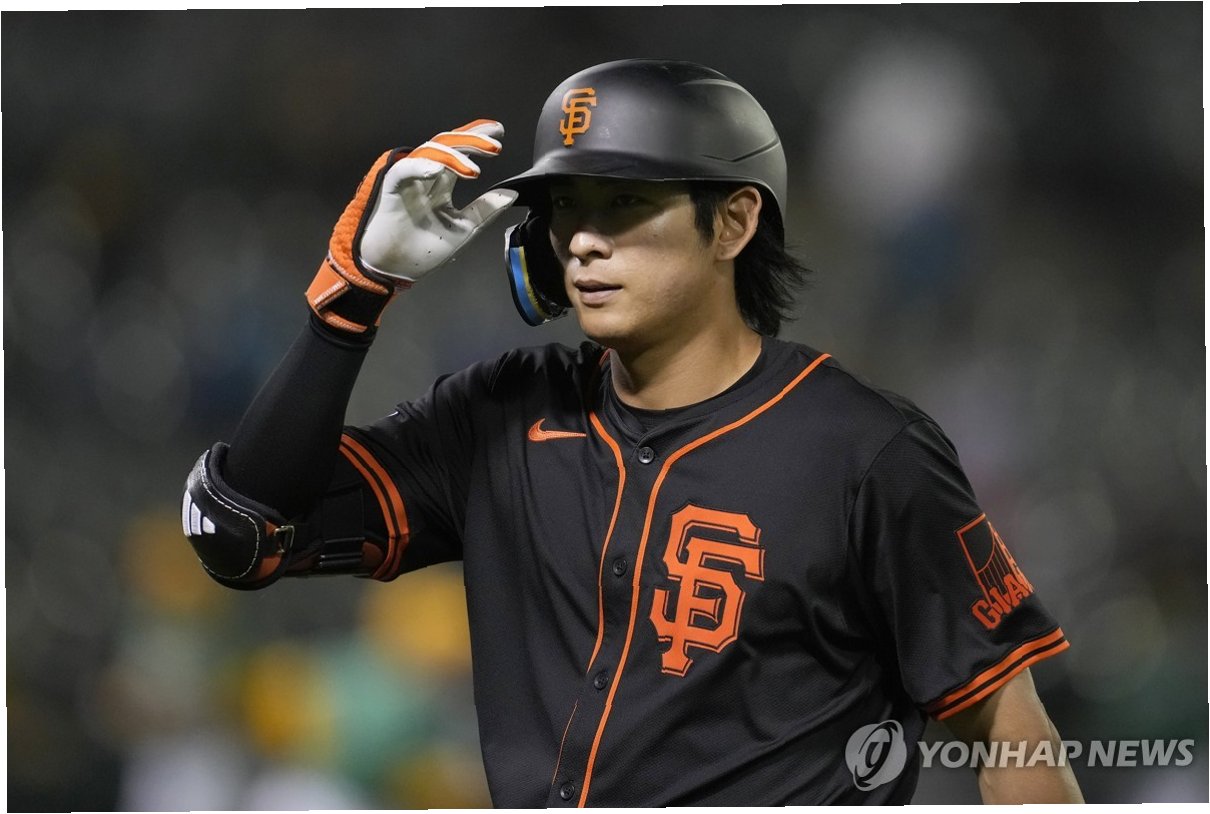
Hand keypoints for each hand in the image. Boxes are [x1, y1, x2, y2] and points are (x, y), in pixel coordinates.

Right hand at [307, 119, 517, 334]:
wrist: (394, 271)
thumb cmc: (422, 253)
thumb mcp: (463, 229)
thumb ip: (486, 209)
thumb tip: (511, 194)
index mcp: (441, 186)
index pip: (459, 155)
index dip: (477, 140)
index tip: (498, 133)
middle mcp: (425, 178)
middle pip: (447, 146)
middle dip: (470, 141)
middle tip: (493, 146)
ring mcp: (409, 181)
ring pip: (429, 152)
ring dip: (453, 157)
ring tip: (473, 170)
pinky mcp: (391, 189)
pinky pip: (404, 170)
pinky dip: (420, 166)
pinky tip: (438, 169)